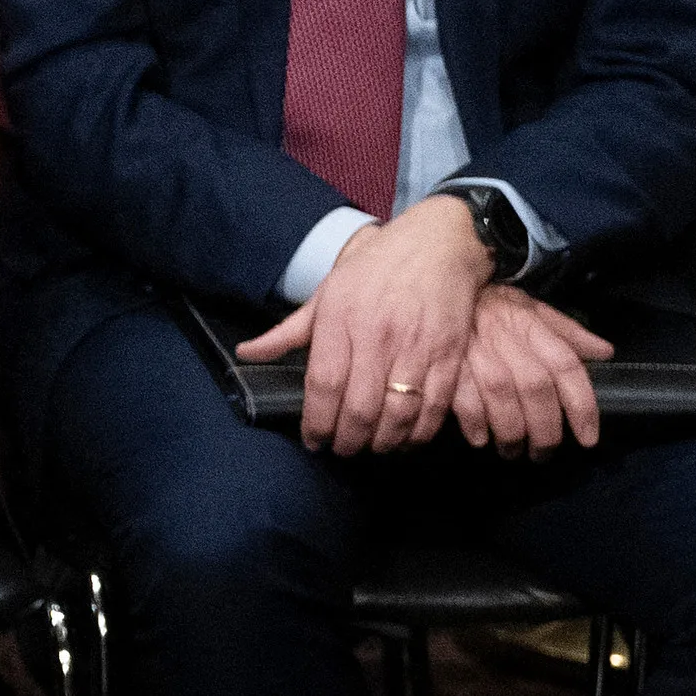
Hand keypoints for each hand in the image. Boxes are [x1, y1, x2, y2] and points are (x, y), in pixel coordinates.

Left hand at [235, 193, 490, 452]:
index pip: (323, 384)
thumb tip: (247, 353)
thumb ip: (288, 331)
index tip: (312, 440)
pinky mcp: (449, 356)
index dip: (316, 421)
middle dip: (347, 440)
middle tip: (341, 449)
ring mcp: (416, 348)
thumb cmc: (375, 268)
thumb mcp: (326, 292)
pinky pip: (435, 409)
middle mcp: (377, 337)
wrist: (438, 245)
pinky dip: (419, 433)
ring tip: (370, 446)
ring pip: (398, 415)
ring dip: (382, 442)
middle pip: (359, 407)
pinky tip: (405, 437)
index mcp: (340, 319)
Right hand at [442, 281, 613, 453]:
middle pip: (535, 388)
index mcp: (532, 326)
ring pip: (501, 396)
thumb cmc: (493, 306)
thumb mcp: (534, 310)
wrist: (439, 289)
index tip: (587, 439)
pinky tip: (481, 438)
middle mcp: (507, 338)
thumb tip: (606, 352)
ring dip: (511, 433)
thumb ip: (569, 332)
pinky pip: (462, 397)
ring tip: (513, 451)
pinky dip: (474, 423)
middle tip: (544, 453)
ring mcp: (474, 350)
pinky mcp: (445, 362)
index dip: (581, 406)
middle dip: (544, 429)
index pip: (566, 366)